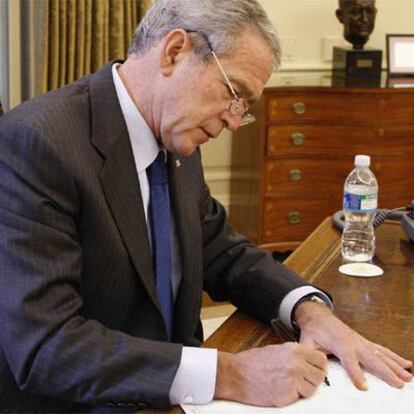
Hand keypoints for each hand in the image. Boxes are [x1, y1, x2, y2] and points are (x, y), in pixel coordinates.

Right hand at [214, 343, 327, 406]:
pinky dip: (293, 397)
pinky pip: (299, 398)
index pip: (321, 359)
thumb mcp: (276, 350)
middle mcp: (296, 364)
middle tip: (302, 380)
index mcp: (294, 350)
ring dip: (304, 390)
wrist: (236, 374)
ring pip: (312, 390)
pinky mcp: (287, 395)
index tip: (315, 370)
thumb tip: (308, 362)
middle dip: (313, 380)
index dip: (319, 366)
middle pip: (320, 376)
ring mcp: (292, 380)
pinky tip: (281, 390)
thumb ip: (294, 355)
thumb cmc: (252, 362)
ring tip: (289, 385)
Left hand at [294, 301, 412, 389]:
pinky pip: (382, 350)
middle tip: (398, 384)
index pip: (348, 360)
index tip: (363, 387)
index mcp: (339, 343)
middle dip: (385, 372)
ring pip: (381, 355)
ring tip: (408, 377)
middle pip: (371, 359)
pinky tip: (407, 364)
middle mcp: (353, 342)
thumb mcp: (306, 342)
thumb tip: (312, 367)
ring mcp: (361, 342)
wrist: (318, 316)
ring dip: (395, 366)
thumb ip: (309, 354)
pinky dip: (395, 357)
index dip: (355, 373)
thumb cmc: (313, 331)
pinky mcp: (365, 342)